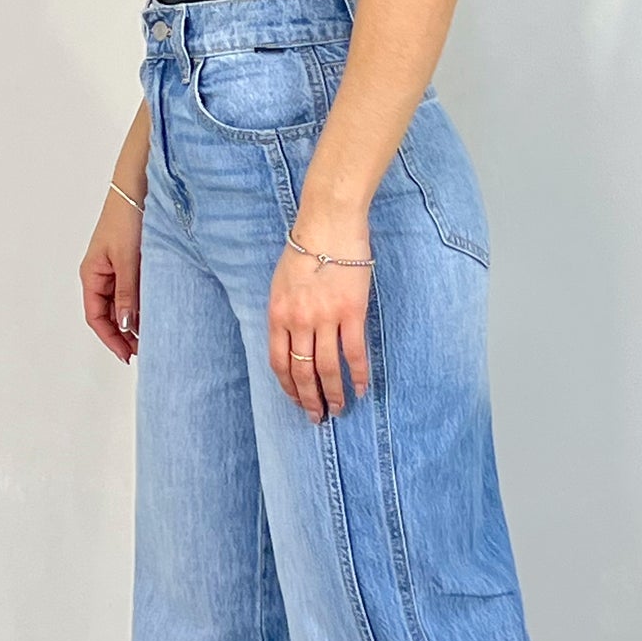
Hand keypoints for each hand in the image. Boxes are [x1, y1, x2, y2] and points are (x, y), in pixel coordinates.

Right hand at [81, 185, 143, 364]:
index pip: (96, 317)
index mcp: (92, 274)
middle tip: (145, 350)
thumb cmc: (127, 217)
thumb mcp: (128, 260)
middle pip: (109, 314)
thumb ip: (128, 293)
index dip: (111, 339)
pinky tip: (155, 312)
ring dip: (134, 320)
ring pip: (122, 303)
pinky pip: (133, 290)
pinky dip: (142, 303)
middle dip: (124, 334)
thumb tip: (127, 325)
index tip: (127, 355)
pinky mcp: (132, 261)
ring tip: (152, 335)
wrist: (138, 187)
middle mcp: (101, 274)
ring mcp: (116, 268)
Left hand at [270, 218, 371, 420]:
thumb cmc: (306, 247)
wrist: (328, 223)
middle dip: (310, 400)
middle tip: (317, 417)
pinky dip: (359, 374)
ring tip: (340, 409)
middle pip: (303, 372)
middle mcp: (299, 321)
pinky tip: (362, 388)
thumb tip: (292, 340)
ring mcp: (326, 318)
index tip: (296, 401)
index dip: (288, 387)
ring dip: (334, 394)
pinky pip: (354, 352)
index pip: (279, 363)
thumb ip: (285, 313)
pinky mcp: (352, 312)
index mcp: (279, 314)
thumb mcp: (282, 282)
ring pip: (328, 368)